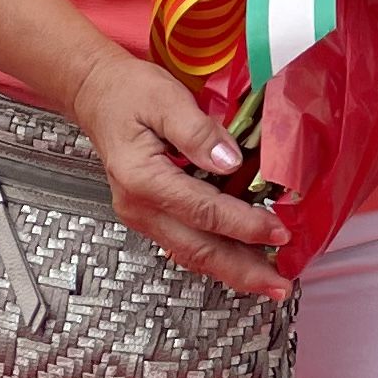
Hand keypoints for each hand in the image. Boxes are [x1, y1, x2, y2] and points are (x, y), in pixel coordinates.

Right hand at [61, 50, 288, 298]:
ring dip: (233, 271)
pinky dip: (218, 258)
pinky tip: (243, 261)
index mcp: (143, 178)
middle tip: (281, 285)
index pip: (203, 211)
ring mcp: (143, 216)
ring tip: (269, 282)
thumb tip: (230, 161)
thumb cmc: (129, 92)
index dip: (244, 225)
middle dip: (243, 271)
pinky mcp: (151, 216)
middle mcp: (140, 207)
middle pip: (198, 249)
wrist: (97, 94)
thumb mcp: (165, 98)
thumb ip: (197, 131)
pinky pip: (187, 245)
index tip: (280, 232)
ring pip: (192, 255)